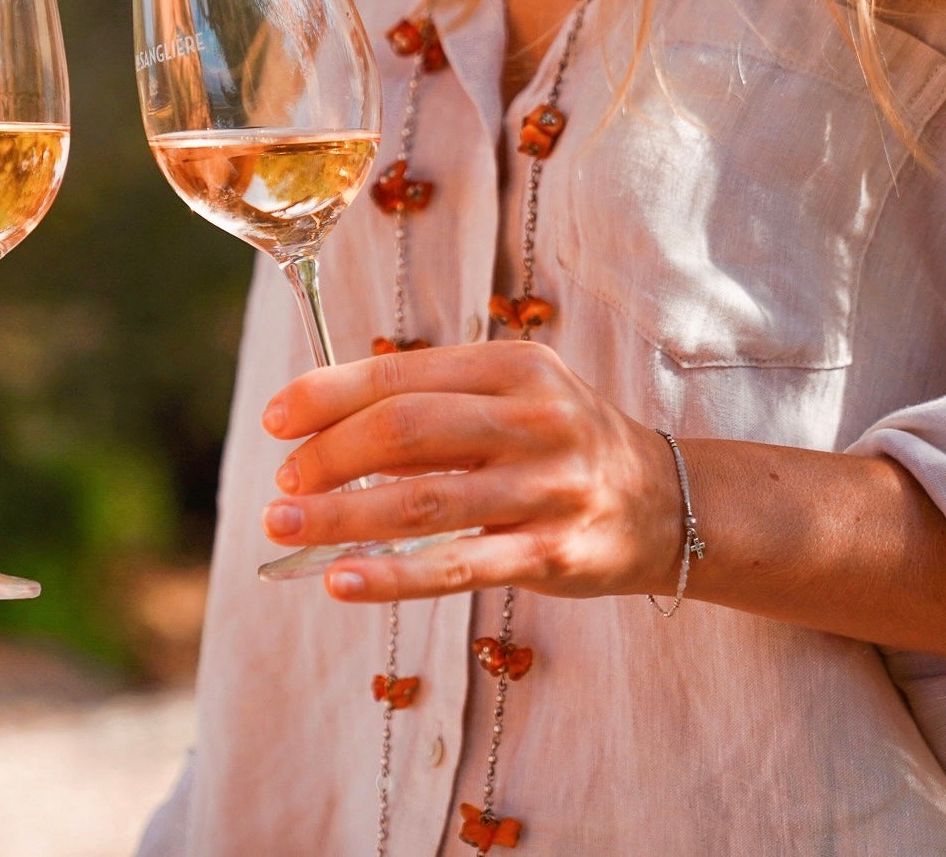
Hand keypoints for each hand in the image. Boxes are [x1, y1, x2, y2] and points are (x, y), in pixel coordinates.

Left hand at [259, 340, 684, 603]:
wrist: (669, 503)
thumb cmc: (560, 445)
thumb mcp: (510, 399)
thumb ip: (432, 405)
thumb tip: (322, 432)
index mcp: (513, 366)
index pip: (398, 375)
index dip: (326, 396)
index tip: (276, 421)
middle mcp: (534, 419)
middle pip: (406, 430)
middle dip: (329, 456)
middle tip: (284, 485)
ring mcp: (547, 488)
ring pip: (423, 500)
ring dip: (341, 516)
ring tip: (284, 527)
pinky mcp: (553, 554)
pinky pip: (457, 566)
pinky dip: (392, 575)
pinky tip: (342, 580)